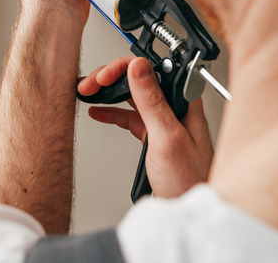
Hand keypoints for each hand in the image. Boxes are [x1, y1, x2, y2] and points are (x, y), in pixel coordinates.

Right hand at [78, 57, 213, 197]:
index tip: (102, 77)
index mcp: (183, 100)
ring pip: (132, 98)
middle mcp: (174, 107)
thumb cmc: (190, 180)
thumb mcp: (166, 137)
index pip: (150, 70)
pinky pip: (130, 118)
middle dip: (110, 78)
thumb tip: (139, 67)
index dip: (123, 68)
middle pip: (138, 80)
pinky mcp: (154, 137)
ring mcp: (163, 122)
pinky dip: (112, 113)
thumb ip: (152, 101)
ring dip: (108, 93)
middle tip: (88, 84)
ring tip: (88, 92)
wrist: (189, 209)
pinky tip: (99, 111)